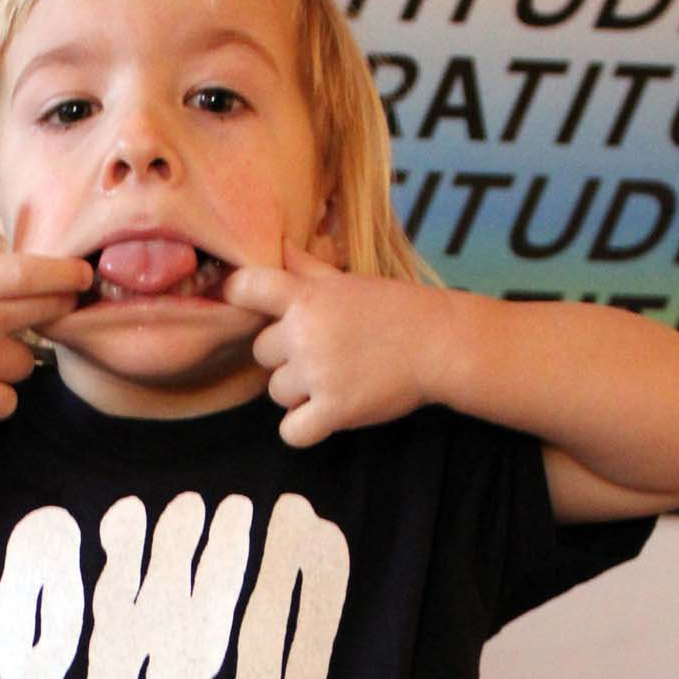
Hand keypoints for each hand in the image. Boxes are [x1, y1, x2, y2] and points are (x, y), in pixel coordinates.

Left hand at [224, 241, 450, 446]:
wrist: (440, 343)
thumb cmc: (393, 308)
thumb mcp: (346, 280)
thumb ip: (304, 267)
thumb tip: (275, 246)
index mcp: (306, 295)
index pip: (245, 288)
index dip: (238, 296)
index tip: (251, 307)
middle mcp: (305, 332)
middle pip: (261, 352)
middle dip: (285, 356)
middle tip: (322, 353)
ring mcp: (319, 373)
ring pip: (276, 392)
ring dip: (298, 392)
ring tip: (333, 379)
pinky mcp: (335, 410)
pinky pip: (292, 432)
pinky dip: (304, 429)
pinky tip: (323, 414)